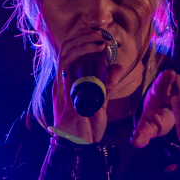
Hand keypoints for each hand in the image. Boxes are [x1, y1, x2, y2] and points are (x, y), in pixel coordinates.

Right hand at [49, 19, 118, 144]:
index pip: (69, 52)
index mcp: (68, 81)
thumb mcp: (101, 101)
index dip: (82, 38)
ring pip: (65, 54)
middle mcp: (62, 82)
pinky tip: (95, 51)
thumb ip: (107, 84)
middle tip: (101, 32)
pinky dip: (81, 58)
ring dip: (83, 43)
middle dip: (83, 35)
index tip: (98, 32)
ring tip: (99, 39)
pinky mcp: (65, 95)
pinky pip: (67, 71)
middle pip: (66, 48)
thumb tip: (117, 67)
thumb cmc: (86, 127)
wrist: (78, 147)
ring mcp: (62, 88)